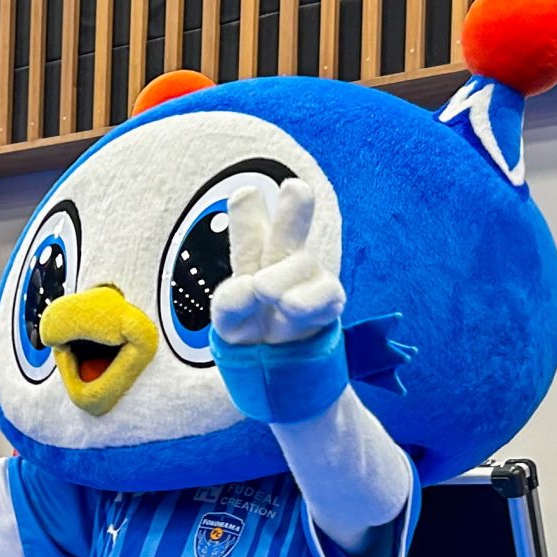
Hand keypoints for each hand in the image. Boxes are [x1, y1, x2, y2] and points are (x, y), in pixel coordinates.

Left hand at [210, 177, 343, 346]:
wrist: (278, 369)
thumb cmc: (253, 335)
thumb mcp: (227, 321)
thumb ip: (230, 302)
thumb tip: (252, 285)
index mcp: (255, 259)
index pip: (250, 235)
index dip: (247, 216)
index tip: (245, 194)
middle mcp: (284, 262)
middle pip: (290, 231)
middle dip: (294, 208)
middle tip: (295, 188)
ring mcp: (309, 280)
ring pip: (302, 265)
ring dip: (282, 276)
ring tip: (263, 289)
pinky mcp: (329, 303)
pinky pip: (325, 294)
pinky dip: (307, 299)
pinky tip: (291, 305)